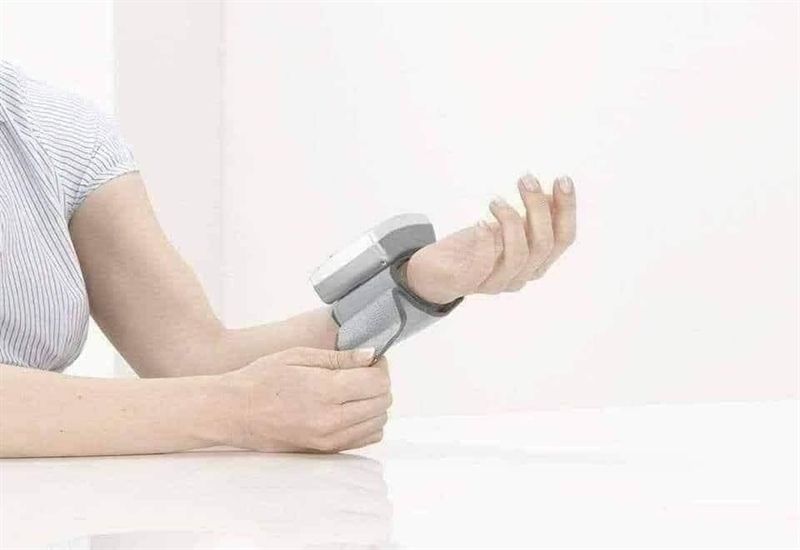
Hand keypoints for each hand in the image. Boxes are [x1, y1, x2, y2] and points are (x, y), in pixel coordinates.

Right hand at [220, 347, 390, 452]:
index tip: (369, 360)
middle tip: (362, 372)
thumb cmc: (261, 378)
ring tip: (354, 390)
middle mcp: (332, 420)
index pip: (378, 382)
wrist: (233, 411)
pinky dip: (366, 423)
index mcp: (326, 392)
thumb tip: (370, 355)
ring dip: (374, 404)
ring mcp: (329, 440)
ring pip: (379, 422)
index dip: (379, 367)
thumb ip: (340, 358)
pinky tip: (348, 409)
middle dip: (379, 383)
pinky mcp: (325, 451)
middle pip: (383, 403)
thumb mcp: (299, 356)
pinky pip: (365, 439)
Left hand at [405, 174, 576, 303]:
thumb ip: (531, 216)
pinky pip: (483, 266)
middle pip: (544, 244)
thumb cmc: (474, 246)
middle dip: (538, 207)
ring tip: (495, 200)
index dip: (567, 209)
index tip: (562, 180)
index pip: (563, 238)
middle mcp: (522, 275)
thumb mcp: (506, 226)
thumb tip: (552, 193)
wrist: (436, 273)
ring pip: (519, 255)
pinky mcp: (469, 282)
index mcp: (537, 262)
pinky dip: (484, 242)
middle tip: (525, 180)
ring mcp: (497, 283)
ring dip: (511, 221)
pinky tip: (480, 223)